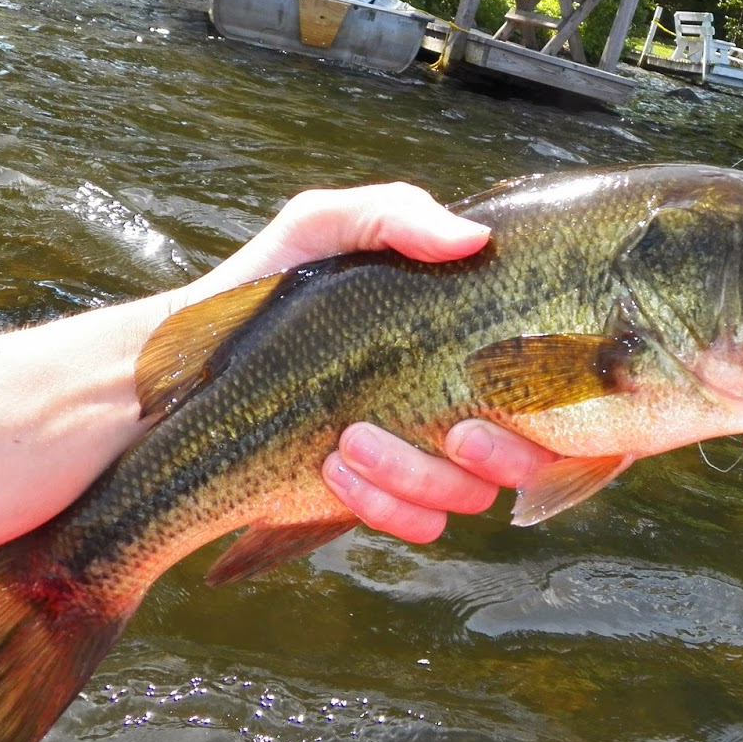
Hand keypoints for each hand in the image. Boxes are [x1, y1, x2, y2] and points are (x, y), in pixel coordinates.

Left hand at [182, 183, 557, 541]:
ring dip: (419, 476)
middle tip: (456, 432)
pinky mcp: (382, 499)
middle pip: (532, 453)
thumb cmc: (262, 289)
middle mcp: (459, 398)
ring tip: (349, 442)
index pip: (550, 374)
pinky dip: (388, 507)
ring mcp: (423, 454)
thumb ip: (393, 215)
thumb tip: (474, 239)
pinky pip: (424, 526)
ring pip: (472, 495)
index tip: (503, 381)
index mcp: (466, 337)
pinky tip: (333, 469)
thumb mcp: (320, 229)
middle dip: (503, 453)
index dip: (557, 394)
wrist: (186, 373)